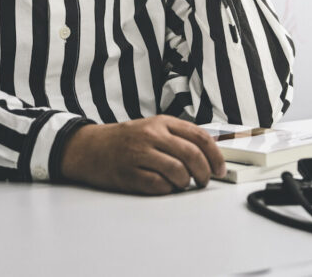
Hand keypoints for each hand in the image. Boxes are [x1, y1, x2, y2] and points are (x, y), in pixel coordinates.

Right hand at [59, 115, 226, 194]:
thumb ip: (178, 136)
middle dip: (204, 172)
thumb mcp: (153, 127)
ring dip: (186, 182)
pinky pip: (159, 186)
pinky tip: (165, 186)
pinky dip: (168, 190)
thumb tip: (210, 154)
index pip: (199, 136)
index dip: (215, 155)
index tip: (220, 169)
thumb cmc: (126, 139)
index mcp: (162, 122)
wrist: (90, 147)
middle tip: (205, 180)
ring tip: (183, 183)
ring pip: (177, 171)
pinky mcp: (129, 174)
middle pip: (192, 155)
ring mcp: (139, 154)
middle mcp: (152, 135)